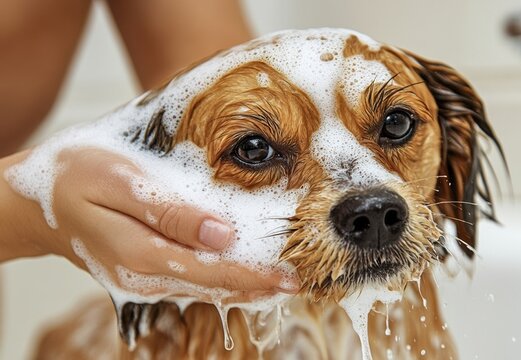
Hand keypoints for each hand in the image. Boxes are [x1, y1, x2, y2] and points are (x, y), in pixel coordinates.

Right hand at [0, 147, 298, 301]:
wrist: (39, 201)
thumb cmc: (76, 177)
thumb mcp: (119, 181)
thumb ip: (170, 211)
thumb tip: (222, 235)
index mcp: (142, 254)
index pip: (213, 272)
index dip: (255, 276)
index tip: (292, 279)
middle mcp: (146, 276)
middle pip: (215, 287)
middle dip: (259, 287)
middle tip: (303, 283)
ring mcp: (144, 280)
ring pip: (206, 290)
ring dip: (245, 288)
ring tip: (283, 282)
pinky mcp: (145, 273)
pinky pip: (193, 283)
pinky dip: (224, 282)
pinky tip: (245, 277)